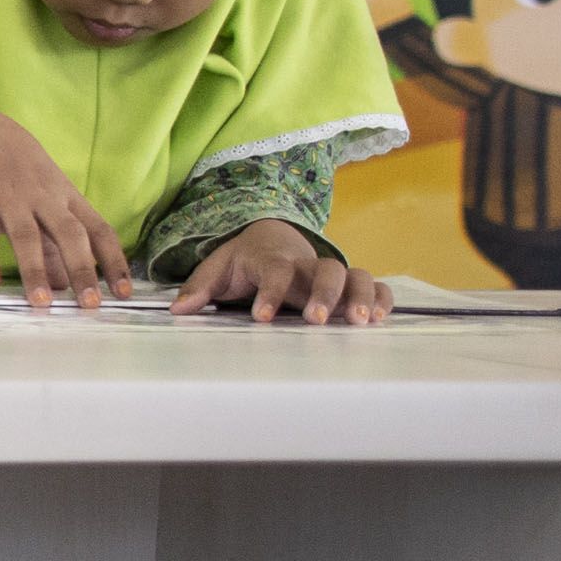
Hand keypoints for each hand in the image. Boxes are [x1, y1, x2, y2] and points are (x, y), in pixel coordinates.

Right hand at [0, 110, 129, 306]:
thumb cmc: (23, 175)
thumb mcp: (47, 203)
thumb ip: (55, 246)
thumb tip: (67, 286)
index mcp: (68, 200)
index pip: (100, 231)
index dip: (114, 262)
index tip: (124, 293)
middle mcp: (46, 200)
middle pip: (70, 234)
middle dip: (83, 270)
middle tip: (90, 305)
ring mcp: (13, 200)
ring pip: (28, 236)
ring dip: (35, 270)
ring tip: (42, 303)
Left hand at [169, 218, 387, 324]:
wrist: (272, 238)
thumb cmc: (244, 260)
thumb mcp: (217, 268)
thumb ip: (198, 287)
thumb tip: (177, 310)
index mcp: (274, 259)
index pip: (276, 271)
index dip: (271, 292)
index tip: (263, 317)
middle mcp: (308, 265)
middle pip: (326, 270)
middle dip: (324, 294)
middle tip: (316, 320)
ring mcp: (332, 274)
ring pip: (356, 276)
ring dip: (361, 296)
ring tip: (359, 322)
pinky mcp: (349, 285)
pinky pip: (376, 286)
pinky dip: (383, 299)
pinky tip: (380, 319)